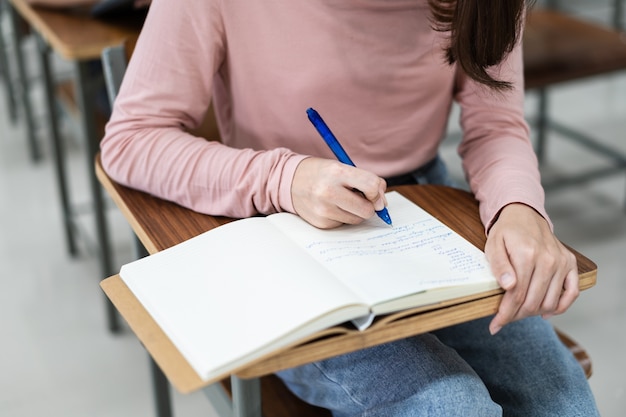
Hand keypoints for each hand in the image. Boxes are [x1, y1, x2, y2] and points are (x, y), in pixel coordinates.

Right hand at [291, 157, 387, 228]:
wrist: (289, 181)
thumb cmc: (321, 173)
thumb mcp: (342, 167)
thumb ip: (366, 180)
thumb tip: (382, 204)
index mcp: (337, 172)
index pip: (371, 186)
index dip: (378, 193)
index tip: (376, 194)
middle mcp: (329, 191)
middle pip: (366, 210)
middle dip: (369, 206)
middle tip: (362, 199)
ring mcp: (323, 209)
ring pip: (357, 220)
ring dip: (355, 212)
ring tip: (342, 200)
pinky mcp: (321, 223)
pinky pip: (344, 224)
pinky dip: (342, 217)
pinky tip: (331, 207)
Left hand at [485, 203, 578, 334]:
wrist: (525, 215)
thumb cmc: (506, 232)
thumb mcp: (493, 245)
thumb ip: (499, 265)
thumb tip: (509, 285)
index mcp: (526, 255)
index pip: (516, 295)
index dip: (505, 314)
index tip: (494, 326)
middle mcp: (548, 259)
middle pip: (533, 302)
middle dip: (516, 316)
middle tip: (505, 319)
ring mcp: (561, 262)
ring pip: (551, 302)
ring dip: (535, 313)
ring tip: (520, 313)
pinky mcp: (570, 263)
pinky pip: (572, 292)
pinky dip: (561, 307)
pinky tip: (546, 312)